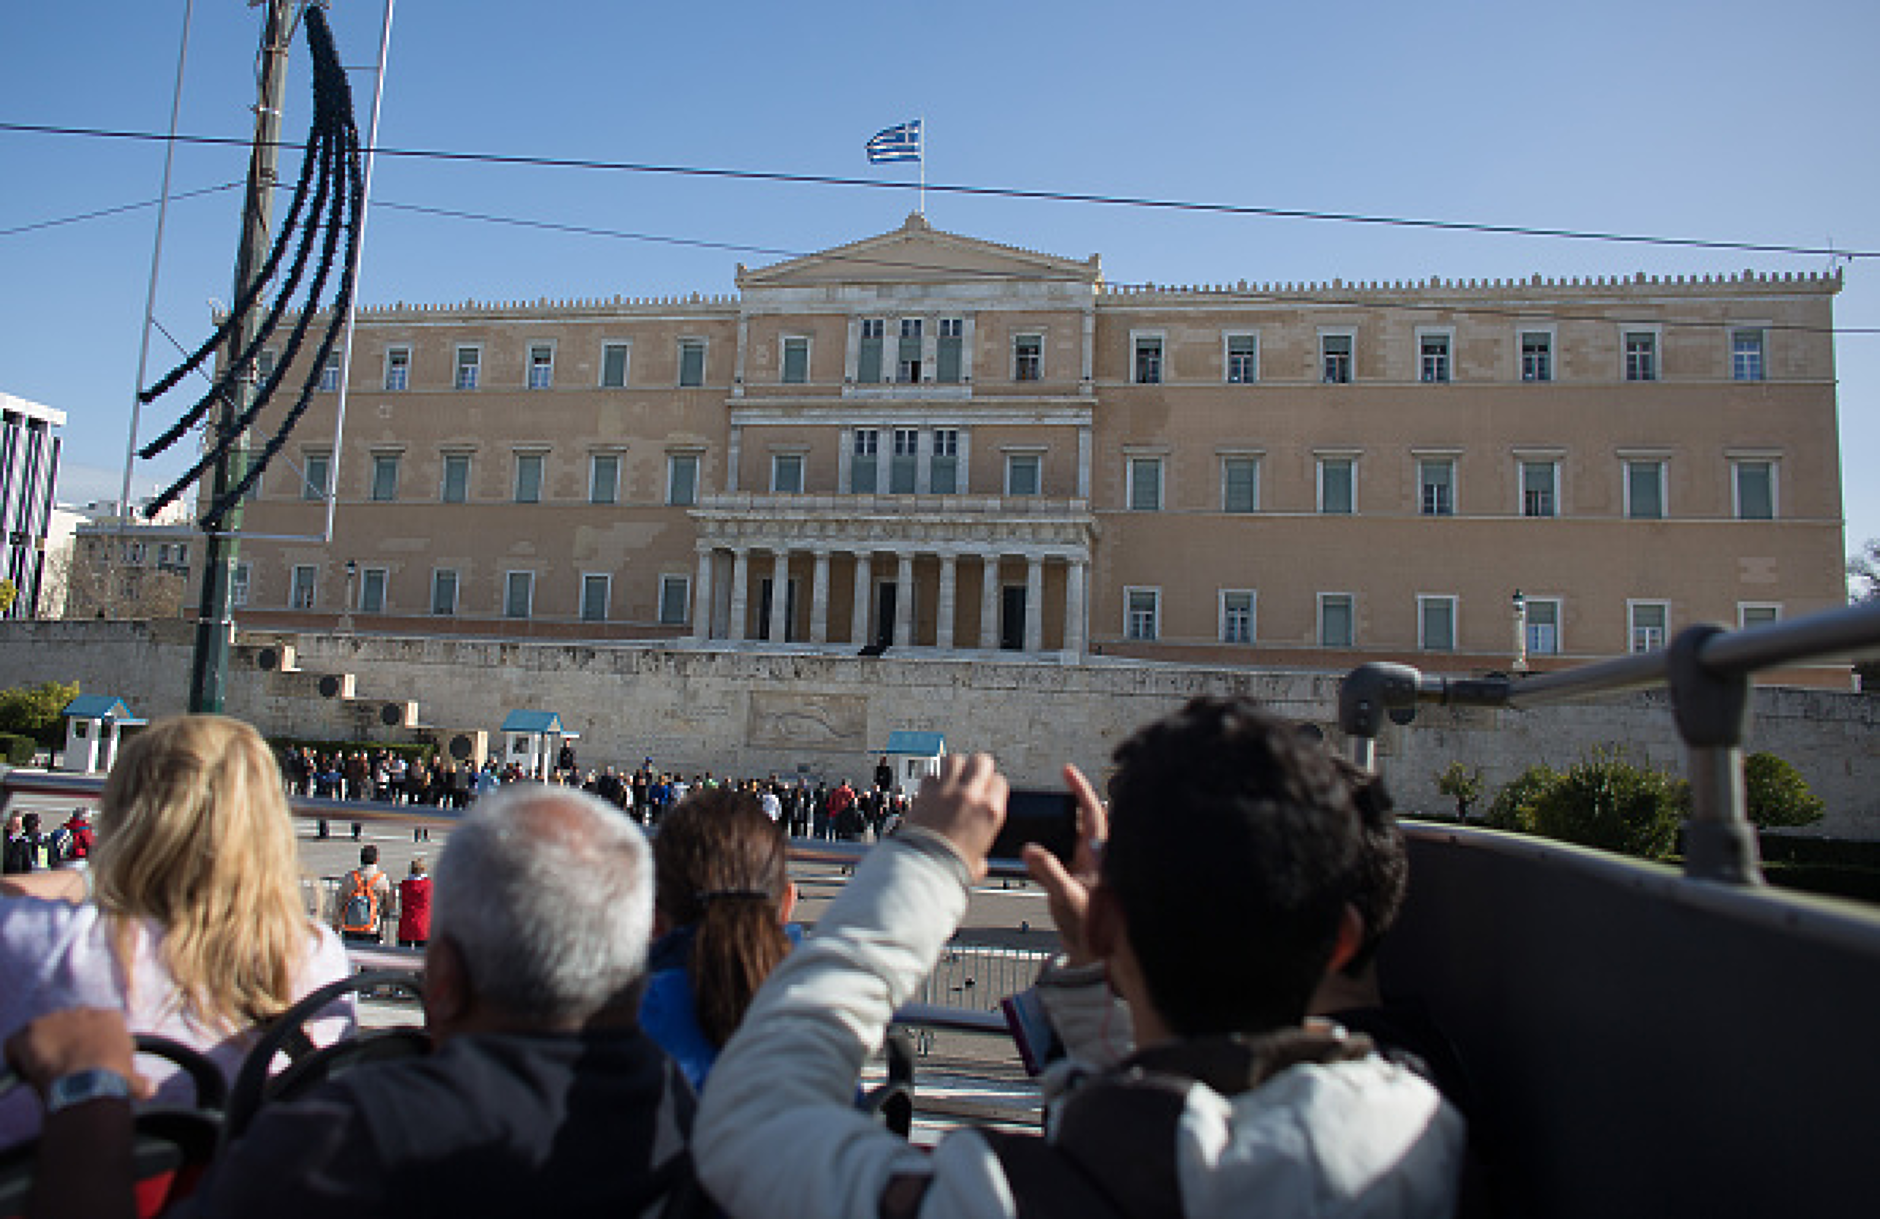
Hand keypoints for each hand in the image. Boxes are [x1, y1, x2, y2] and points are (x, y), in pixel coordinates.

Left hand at [4, 1008, 151, 1101]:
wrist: (90, 1081)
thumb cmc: (114, 1082)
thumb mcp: (131, 1080)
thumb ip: (139, 1082)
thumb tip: (152, 1090)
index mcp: (110, 1018)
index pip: (94, 1027)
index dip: (87, 1047)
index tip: (86, 1065)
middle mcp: (82, 1012)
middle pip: (65, 1028)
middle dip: (62, 1047)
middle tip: (61, 1072)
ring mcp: (54, 1019)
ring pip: (40, 1036)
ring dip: (39, 1053)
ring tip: (43, 1076)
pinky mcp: (30, 1030)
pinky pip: (14, 1044)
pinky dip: (16, 1059)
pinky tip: (25, 1074)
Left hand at [909, 754, 1007, 880]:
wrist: (924, 864)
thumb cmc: (950, 866)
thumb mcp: (978, 862)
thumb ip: (982, 856)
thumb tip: (980, 863)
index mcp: (991, 810)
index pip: (1000, 781)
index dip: (993, 785)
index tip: (987, 790)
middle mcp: (971, 795)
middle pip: (981, 761)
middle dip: (978, 766)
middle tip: (973, 774)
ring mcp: (948, 790)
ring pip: (957, 759)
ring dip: (956, 765)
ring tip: (953, 774)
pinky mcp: (926, 790)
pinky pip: (933, 771)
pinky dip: (934, 776)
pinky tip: (934, 785)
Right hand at [1023, 764, 1107, 966]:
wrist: (1094, 958)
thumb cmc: (1092, 929)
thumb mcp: (1068, 897)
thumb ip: (1049, 872)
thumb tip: (1031, 850)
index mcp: (1097, 856)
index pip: (1092, 813)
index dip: (1080, 790)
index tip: (1068, 771)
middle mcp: (1093, 860)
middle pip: (1084, 821)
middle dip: (1072, 802)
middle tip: (1060, 784)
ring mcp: (1084, 871)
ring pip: (1072, 839)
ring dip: (1059, 825)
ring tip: (1045, 813)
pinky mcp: (1073, 884)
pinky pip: (1059, 858)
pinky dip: (1047, 849)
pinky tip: (1035, 851)